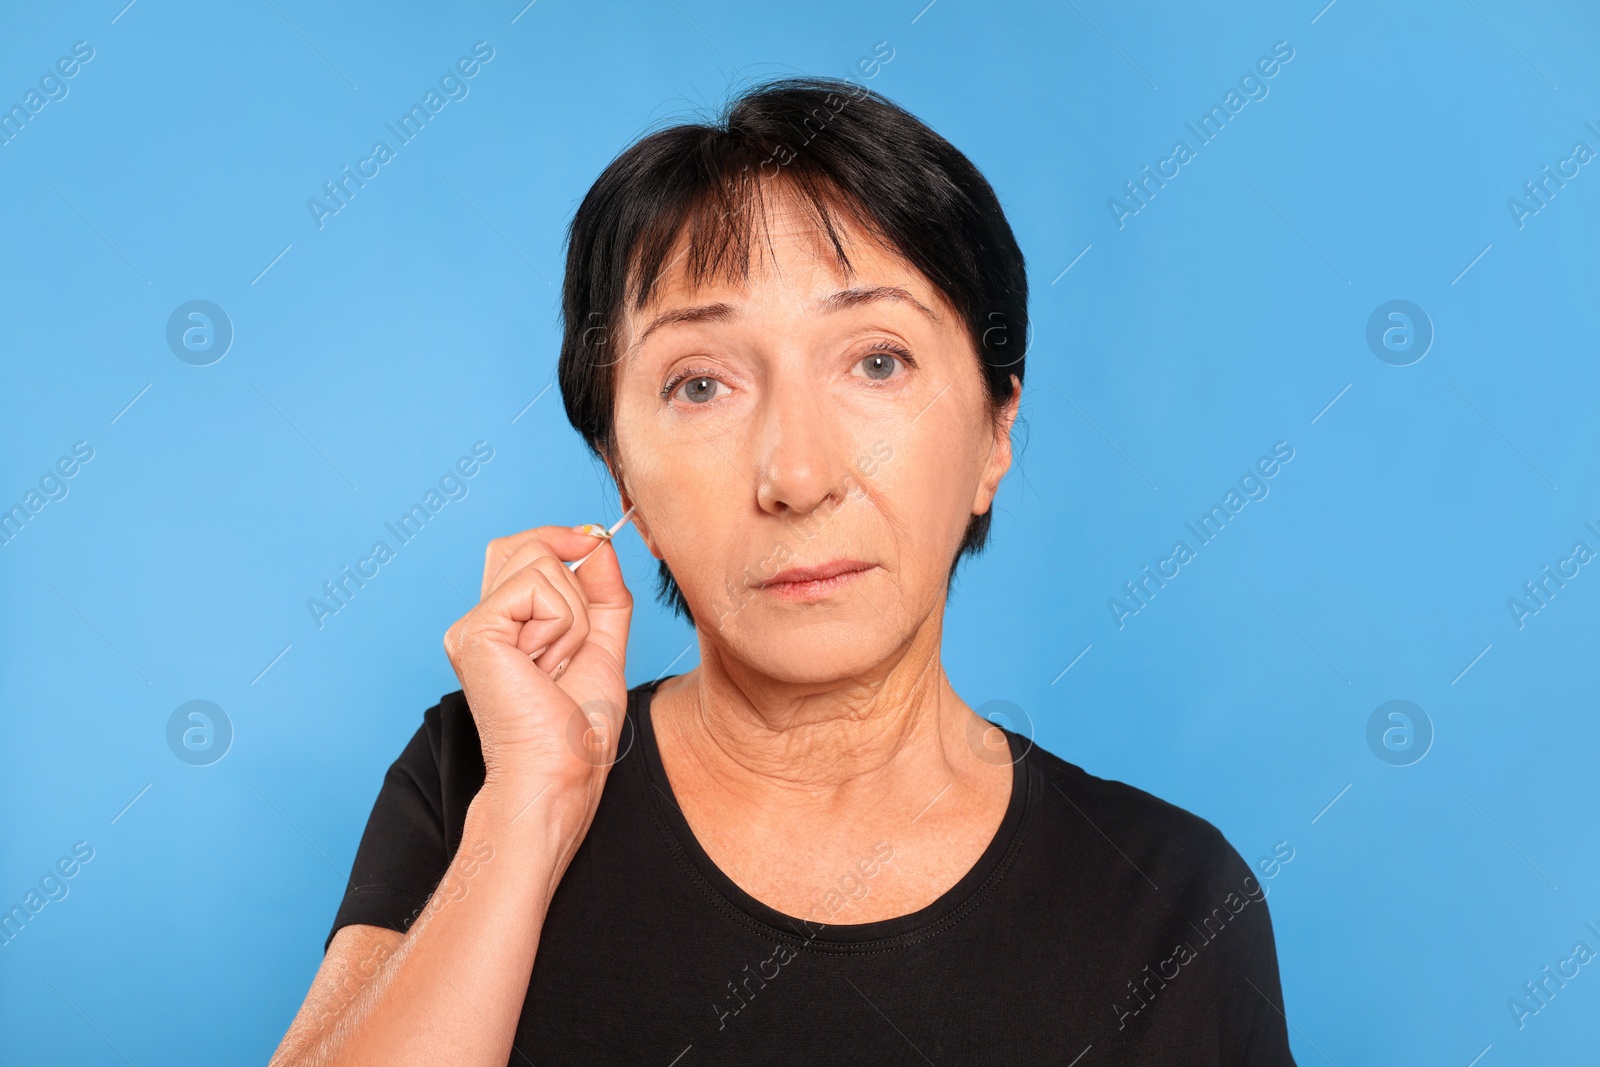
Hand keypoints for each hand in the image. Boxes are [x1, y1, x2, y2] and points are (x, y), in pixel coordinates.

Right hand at [442, 524, 632, 808]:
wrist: (561, 774)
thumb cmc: (578, 729)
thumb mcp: (604, 643)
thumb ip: (604, 591)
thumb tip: (598, 543)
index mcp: (504, 622)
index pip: (524, 547)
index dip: (564, 541)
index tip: (595, 548)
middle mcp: (481, 619)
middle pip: (530, 545)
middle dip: (576, 589)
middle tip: (570, 651)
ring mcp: (472, 625)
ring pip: (542, 562)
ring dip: (573, 617)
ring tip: (556, 667)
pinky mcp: (475, 632)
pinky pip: (537, 587)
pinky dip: (562, 625)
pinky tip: (546, 667)